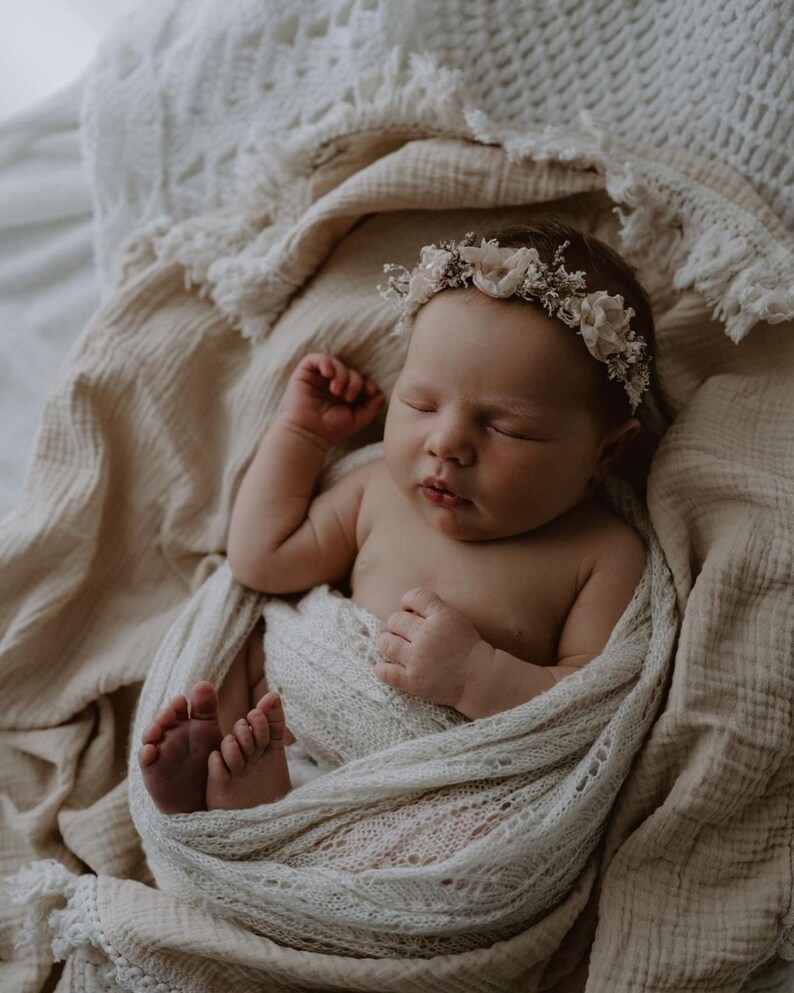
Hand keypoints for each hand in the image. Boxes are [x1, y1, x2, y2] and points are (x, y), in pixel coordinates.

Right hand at [279, 353, 383, 446]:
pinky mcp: (305, 373)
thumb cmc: (330, 430)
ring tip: (336, 391)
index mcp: (344, 394)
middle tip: (348, 397)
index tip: (370, 392)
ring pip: (336, 363)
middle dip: (354, 382)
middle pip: (350, 371)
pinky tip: (328, 374)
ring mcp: (318, 378)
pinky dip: (325, 363)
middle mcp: (332, 384)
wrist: (308, 433)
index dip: (367, 383)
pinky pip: (317, 359)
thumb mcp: (356, 420)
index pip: (360, 381)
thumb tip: (380, 395)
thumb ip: (370, 409)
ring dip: (341, 375)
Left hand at [374, 588, 493, 712]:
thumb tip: (405, 609)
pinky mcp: (413, 681)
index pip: (414, 597)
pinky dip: (382, 668)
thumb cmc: (468, 648)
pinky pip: (385, 671)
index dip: (407, 602)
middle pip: (395, 620)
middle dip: (397, 625)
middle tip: (404, 634)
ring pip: (386, 643)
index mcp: (441, 617)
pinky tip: (389, 666)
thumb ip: (433, 609)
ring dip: (388, 644)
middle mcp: (427, 635)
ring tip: (397, 649)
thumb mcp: (456, 619)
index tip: (410, 612)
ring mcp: (418, 659)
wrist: (481, 680)